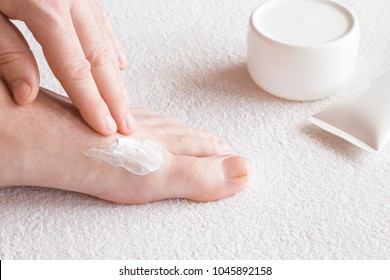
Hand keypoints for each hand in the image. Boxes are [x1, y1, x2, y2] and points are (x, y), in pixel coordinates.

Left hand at [0, 0, 135, 134]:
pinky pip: (101, 20)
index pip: (76, 68)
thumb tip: (28, 94)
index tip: (105, 127)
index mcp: (46, 6)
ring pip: (105, 40)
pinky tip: (118, 62)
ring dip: (116, 75)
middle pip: (100, 57)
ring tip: (125, 102)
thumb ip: (5, 53)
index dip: (92, 102)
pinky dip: (111, 45)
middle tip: (128, 125)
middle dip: (115, 96)